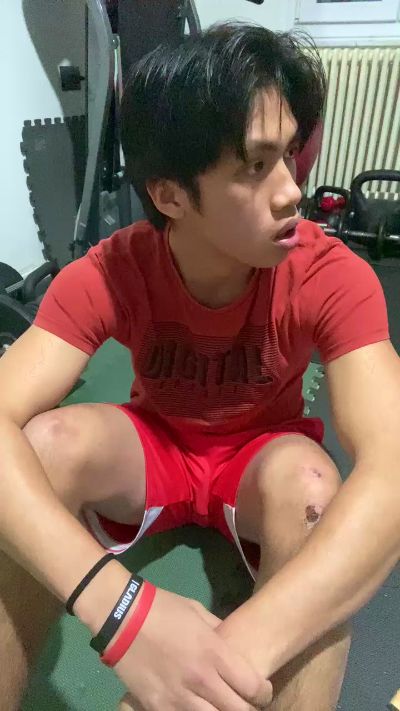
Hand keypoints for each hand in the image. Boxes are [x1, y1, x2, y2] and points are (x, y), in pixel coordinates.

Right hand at [114, 588, 272, 710]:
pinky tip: (195, 708)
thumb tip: (233, 646)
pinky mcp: (158, 708)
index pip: (253, 687)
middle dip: (248, 709)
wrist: (122, 617)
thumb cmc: (164, 609)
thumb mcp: (199, 613)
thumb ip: (220, 633)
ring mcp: (178, 698)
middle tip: (245, 703)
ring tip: (220, 706)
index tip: (261, 692)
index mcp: (214, 652)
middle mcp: (201, 680)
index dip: (263, 694)